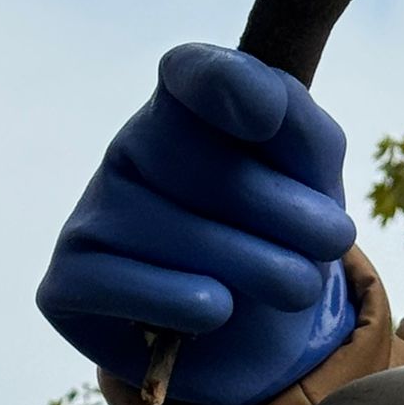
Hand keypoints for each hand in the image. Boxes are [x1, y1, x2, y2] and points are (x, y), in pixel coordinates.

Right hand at [37, 45, 357, 404]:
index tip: (267, 119)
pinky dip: (182, 300)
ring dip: (257, 266)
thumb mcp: (314, 176)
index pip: (193, 71)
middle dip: (285, 209)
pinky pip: (125, 285)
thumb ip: (307, 131)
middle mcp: (130, 144)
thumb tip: (264, 111)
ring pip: (176, 232)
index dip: (230, 87)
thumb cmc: (279, 230)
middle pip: (208, 165)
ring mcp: (94, 208)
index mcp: (187, 102)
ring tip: (299, 286)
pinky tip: (218, 309)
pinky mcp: (67, 278)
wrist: (246, 334)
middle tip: (336, 240)